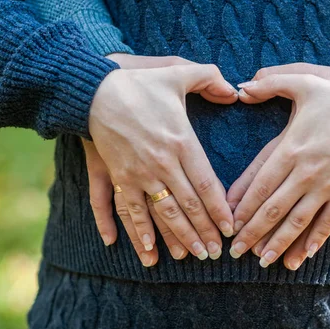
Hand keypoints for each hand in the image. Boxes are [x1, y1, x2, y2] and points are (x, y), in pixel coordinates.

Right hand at [87, 54, 236, 265]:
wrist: (93, 90)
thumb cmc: (139, 82)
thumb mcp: (177, 72)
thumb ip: (210, 77)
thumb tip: (236, 90)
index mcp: (181, 142)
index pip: (206, 185)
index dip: (219, 210)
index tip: (229, 228)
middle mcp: (161, 163)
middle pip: (187, 206)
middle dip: (202, 231)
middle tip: (214, 253)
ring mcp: (137, 173)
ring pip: (160, 213)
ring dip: (175, 237)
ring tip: (188, 256)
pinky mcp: (117, 175)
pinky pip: (126, 209)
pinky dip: (133, 229)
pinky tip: (138, 248)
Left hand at [229, 65, 329, 268]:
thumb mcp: (304, 82)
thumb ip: (270, 83)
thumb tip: (240, 87)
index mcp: (292, 148)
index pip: (260, 185)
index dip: (243, 208)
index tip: (230, 225)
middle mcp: (308, 172)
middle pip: (275, 210)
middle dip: (254, 233)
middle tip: (237, 252)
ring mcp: (329, 185)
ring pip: (300, 222)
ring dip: (281, 243)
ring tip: (265, 261)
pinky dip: (317, 240)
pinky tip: (306, 255)